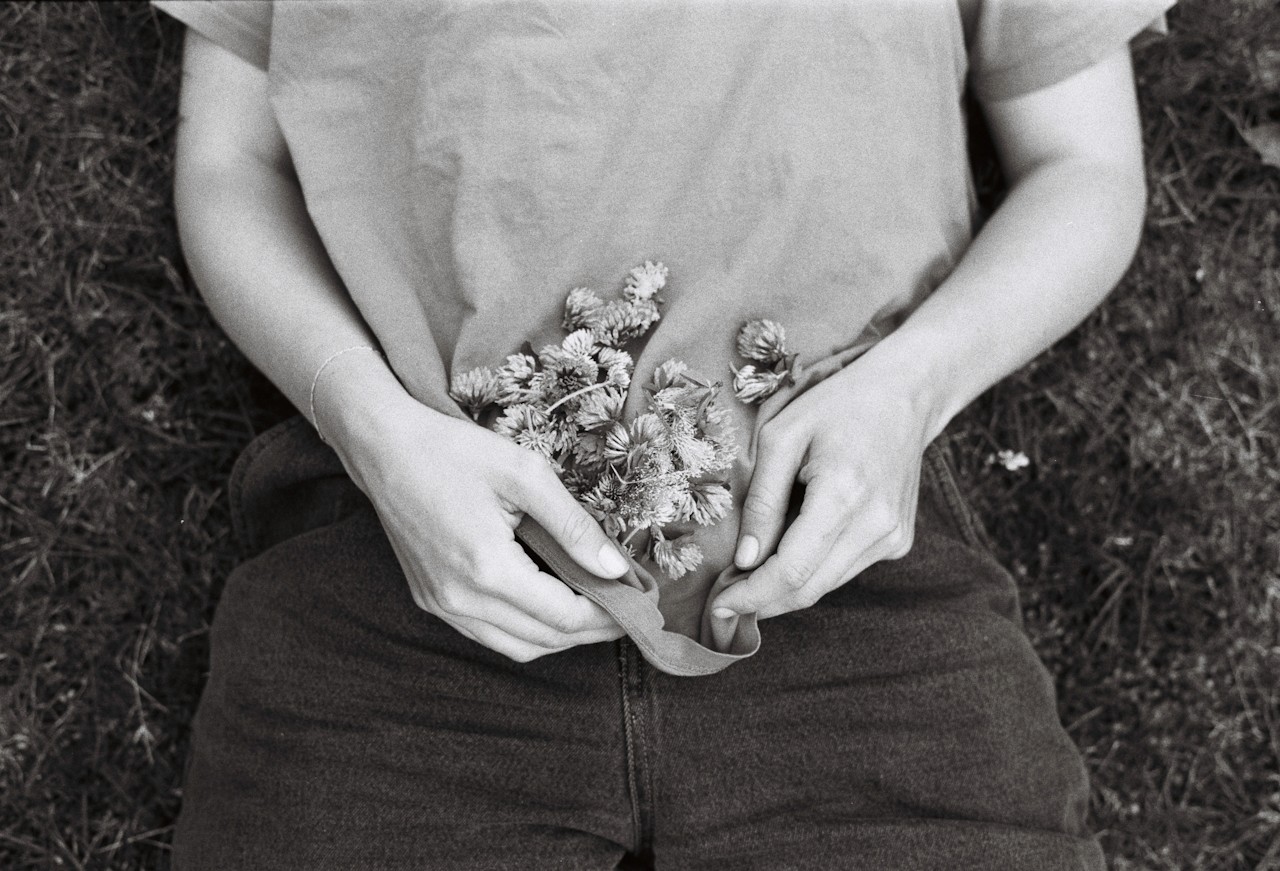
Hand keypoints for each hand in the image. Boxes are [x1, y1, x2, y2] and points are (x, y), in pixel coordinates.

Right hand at [323, 367, 628, 661]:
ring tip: (594, 608)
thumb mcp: (526, 474)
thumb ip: (575, 526)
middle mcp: (460, 599)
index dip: (609, 616)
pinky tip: (548, 603)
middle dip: (592, 631)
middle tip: (626, 608)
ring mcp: (440, 604)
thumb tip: (617, 569)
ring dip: (560, 636)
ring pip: (516, 647)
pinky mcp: (430, 599)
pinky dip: (526, 630)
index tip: (640, 603)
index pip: (564, 617)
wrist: (383, 447)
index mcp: (486, 568)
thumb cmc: (453, 451)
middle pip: (544, 640)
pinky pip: (488, 634)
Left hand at [711, 356, 931, 619]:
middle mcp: (876, 525)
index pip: (792, 571)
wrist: (904, 396)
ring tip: (752, 574)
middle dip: (763, 600)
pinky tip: (794, 547)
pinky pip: (844, 569)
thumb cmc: (837, 406)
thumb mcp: (782, 438)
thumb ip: (762, 501)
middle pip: (809, 588)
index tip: (719, 606)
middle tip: (725, 598)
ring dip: (786, 588)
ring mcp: (892, 537)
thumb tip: (745, 560)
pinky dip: (813, 569)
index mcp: (843, 495)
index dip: (752, 596)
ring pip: (827, 585)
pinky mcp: (898, 541)